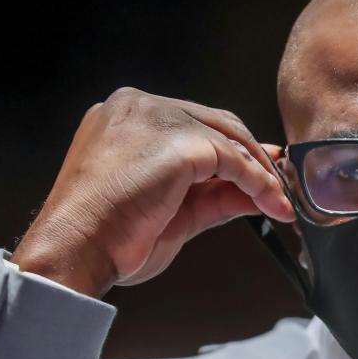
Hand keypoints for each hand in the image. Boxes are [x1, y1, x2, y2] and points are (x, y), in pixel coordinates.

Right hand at [12, 87, 293, 297]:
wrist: (77, 252)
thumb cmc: (111, 238)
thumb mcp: (172, 209)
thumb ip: (214, 194)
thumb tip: (256, 191)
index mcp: (128, 115)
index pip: (195, 123)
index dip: (233, 149)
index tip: (263, 172)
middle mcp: (139, 106)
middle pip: (216, 123)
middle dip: (254, 157)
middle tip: (280, 186)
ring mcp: (157, 118)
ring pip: (229, 138)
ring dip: (261, 174)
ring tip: (279, 203)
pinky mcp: (179, 141)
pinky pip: (234, 160)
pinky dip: (259, 183)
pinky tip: (272, 204)